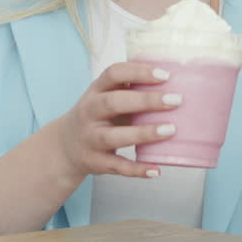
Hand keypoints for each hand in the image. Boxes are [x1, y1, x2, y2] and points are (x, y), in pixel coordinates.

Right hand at [55, 61, 180, 184]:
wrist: (65, 146)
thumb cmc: (98, 116)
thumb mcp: (106, 96)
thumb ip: (131, 89)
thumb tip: (176, 82)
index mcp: (95, 91)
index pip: (114, 74)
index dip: (138, 72)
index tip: (165, 75)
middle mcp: (89, 113)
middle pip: (114, 103)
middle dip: (146, 100)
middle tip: (176, 100)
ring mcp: (90, 138)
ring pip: (115, 136)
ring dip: (144, 133)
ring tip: (171, 130)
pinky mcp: (95, 162)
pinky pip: (117, 166)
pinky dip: (137, 169)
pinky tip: (156, 169)